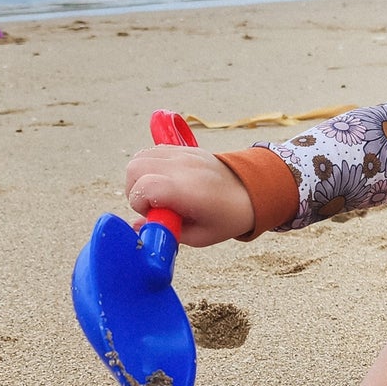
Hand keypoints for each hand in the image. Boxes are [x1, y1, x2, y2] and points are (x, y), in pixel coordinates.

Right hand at [124, 144, 254, 245]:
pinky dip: (149, 166)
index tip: (154, 215)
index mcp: (188, 190)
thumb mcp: (199, 236)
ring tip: (157, 193)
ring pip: (140, 157)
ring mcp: (183, 154)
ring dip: (139, 176)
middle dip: (134, 190)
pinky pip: (153, 151)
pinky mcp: (183, 149)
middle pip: (135, 168)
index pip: (144, 186)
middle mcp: (183, 167)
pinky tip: (164, 181)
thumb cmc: (227, 217)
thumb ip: (166, 231)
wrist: (252, 192)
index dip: (139, 204)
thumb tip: (138, 226)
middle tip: (152, 204)